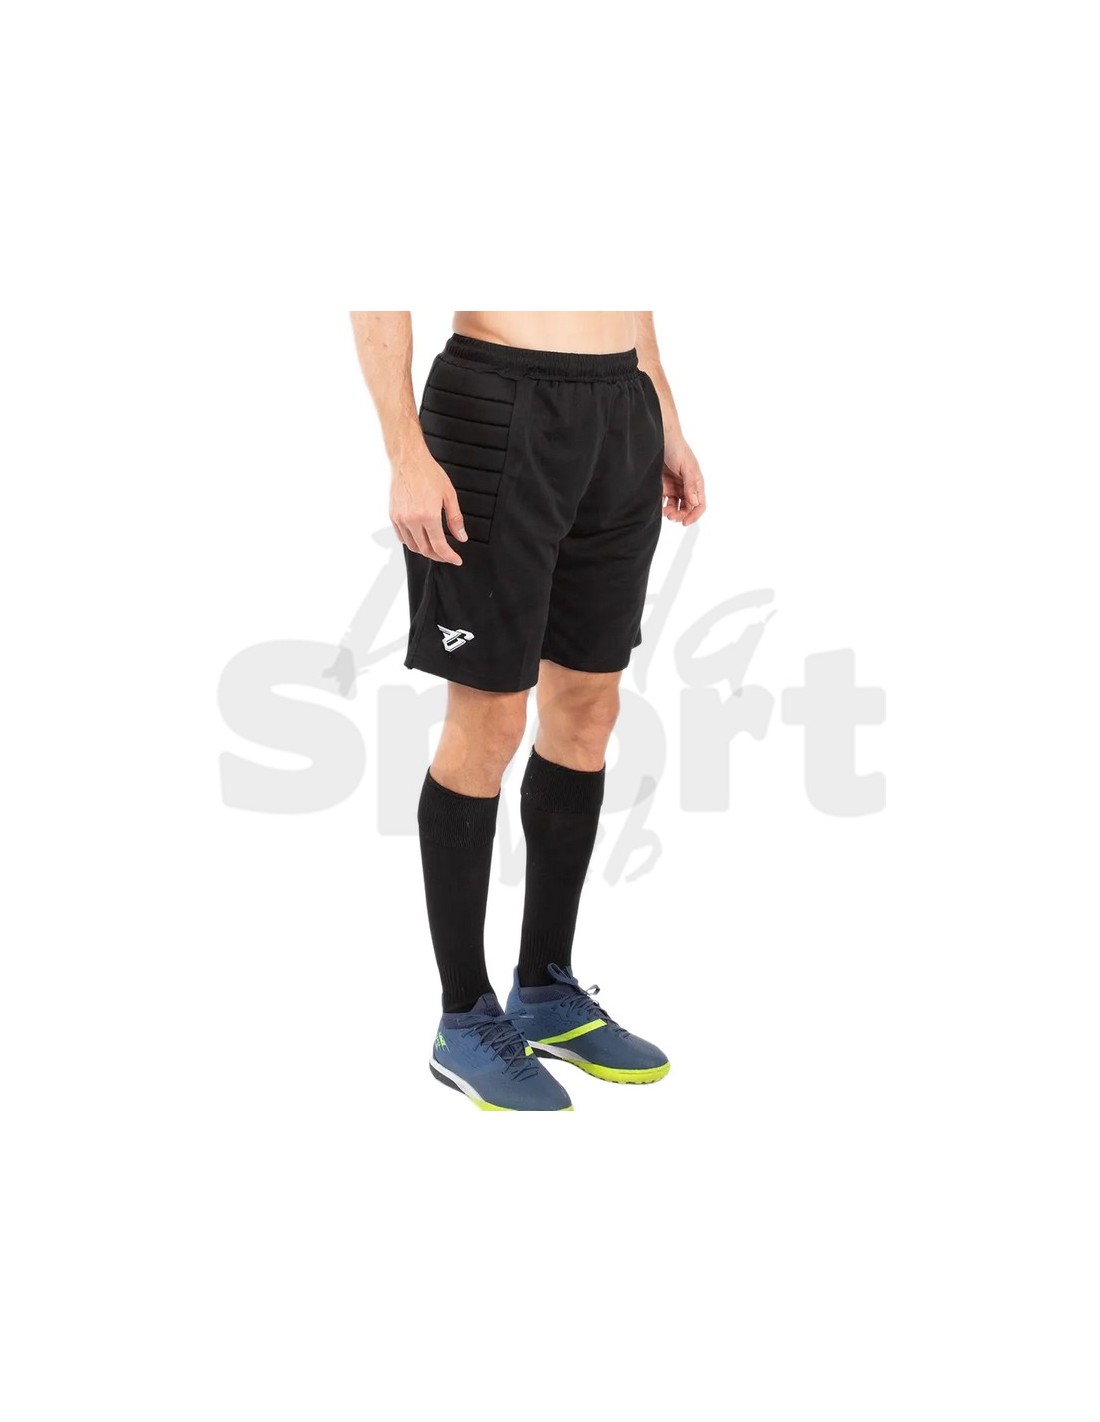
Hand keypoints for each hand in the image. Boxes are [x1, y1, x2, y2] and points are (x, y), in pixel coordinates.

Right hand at [390, 443, 467, 564]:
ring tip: (435, 548)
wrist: (409, 461)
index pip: (439, 546)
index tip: (456, 560)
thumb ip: (455, 519)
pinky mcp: (393, 516)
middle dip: (439, 556)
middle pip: (425, 550)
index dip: (449, 556)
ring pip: (413, 546)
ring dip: (425, 551)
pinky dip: (412, 542)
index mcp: (428, 515)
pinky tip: (421, 539)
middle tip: (448, 555)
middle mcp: (412, 520)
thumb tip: (461, 537)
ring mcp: (401, 519)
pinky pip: (402, 537)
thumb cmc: (429, 474)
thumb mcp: (449, 495)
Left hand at [661, 431, 705, 525]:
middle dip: (680, 515)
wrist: (661, 437)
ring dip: (671, 512)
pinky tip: (659, 505)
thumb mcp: (687, 466)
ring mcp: (675, 486)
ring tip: (664, 512)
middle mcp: (687, 486)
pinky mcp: (664, 485)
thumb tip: (694, 503)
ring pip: (676, 506)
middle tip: (671, 517)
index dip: (694, 515)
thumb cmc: (677, 447)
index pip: (699, 504)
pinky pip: (665, 500)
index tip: (684, 522)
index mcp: (696, 483)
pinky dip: (662, 505)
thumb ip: (691, 485)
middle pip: (687, 508)